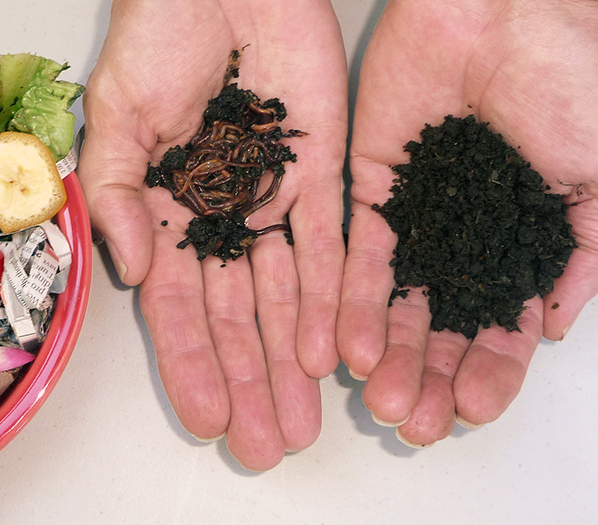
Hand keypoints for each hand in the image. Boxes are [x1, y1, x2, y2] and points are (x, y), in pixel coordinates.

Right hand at [78, 0, 346, 468]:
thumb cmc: (157, 38)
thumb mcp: (116, 119)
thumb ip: (116, 195)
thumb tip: (129, 269)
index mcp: (165, 212)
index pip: (176, 307)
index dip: (190, 364)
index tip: (205, 420)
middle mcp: (220, 218)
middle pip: (236, 317)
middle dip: (248, 382)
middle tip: (263, 444)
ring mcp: (271, 200)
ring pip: (284, 296)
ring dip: (290, 359)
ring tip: (301, 420)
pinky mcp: (319, 174)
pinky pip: (325, 245)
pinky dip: (326, 298)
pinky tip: (328, 350)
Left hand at [339, 0, 597, 445]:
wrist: (511, 15)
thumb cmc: (573, 85)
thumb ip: (582, 256)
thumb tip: (554, 327)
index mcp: (516, 239)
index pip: (497, 323)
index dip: (486, 371)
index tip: (471, 413)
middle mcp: (460, 235)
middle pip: (438, 323)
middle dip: (429, 376)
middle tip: (415, 423)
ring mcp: (413, 215)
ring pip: (395, 300)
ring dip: (389, 353)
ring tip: (383, 402)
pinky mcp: (367, 188)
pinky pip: (356, 255)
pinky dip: (353, 302)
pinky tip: (348, 350)